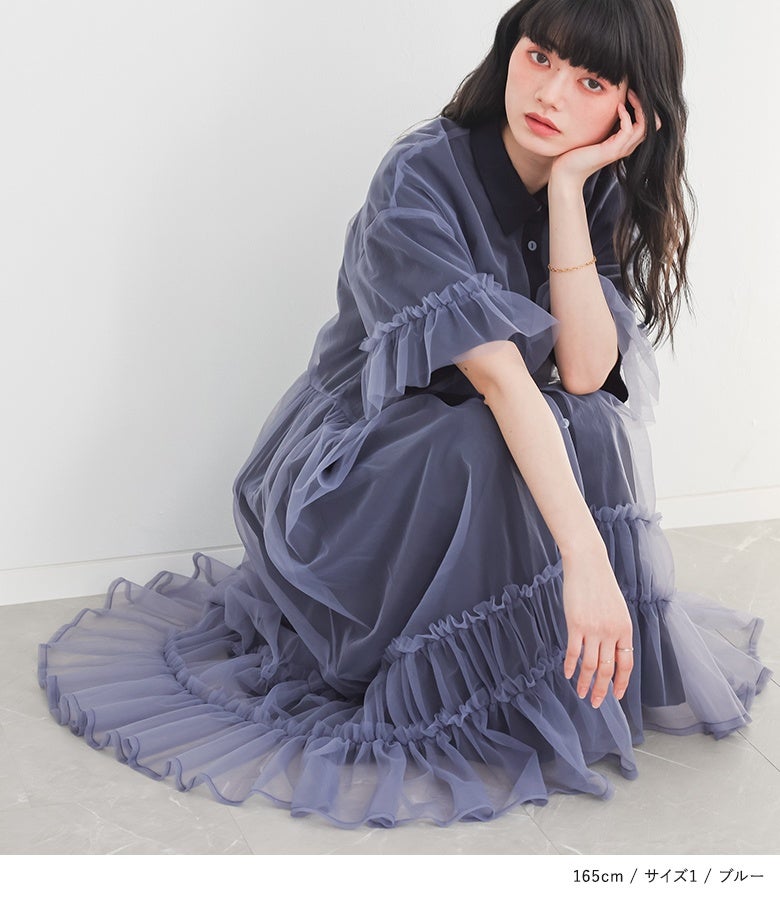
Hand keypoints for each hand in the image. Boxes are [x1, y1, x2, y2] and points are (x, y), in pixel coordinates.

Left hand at [550, 89, 660, 187]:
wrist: (567, 172)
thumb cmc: (577, 152)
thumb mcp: (597, 133)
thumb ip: (607, 123)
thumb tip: (612, 102)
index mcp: (625, 143)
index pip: (649, 124)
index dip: (646, 107)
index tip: (634, 92)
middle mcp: (627, 147)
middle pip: (653, 124)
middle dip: (647, 104)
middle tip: (634, 91)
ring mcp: (620, 149)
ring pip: (645, 126)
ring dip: (639, 106)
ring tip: (629, 94)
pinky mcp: (612, 150)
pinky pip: (628, 130)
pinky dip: (626, 116)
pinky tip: (618, 107)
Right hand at [561, 545, 633, 707]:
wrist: (588, 563)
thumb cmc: (601, 584)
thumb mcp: (616, 608)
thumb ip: (615, 630)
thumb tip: (609, 650)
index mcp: (625, 629)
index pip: (626, 664)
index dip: (621, 682)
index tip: (615, 695)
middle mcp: (611, 632)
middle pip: (608, 669)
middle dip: (602, 690)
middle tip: (596, 703)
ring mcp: (593, 629)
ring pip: (591, 665)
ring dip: (586, 683)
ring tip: (581, 694)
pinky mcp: (576, 624)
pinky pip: (574, 652)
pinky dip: (571, 666)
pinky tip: (568, 675)